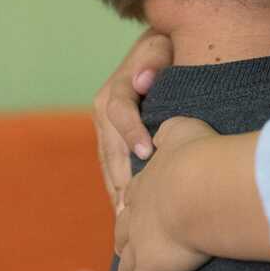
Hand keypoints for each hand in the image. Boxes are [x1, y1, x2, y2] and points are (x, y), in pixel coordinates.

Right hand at [91, 30, 173, 208]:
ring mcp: (106, 131)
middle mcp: (104, 112)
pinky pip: (112, 171)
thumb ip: (153, 61)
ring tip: (127, 223)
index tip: (146, 153)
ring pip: (108, 166)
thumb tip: (143, 80)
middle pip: (110, 149)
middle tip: (134, 208)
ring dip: (117, 193)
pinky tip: (127, 218)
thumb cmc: (165, 49)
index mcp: (115, 89)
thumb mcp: (160, 47)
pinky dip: (119, 193)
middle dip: (121, 178)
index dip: (131, 132)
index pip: (119, 113)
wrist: (158, 51)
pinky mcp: (112, 144)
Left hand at [113, 117, 215, 270]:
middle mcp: (137, 215)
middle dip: (122, 243)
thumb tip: (163, 133)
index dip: (134, 206)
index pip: (136, 197)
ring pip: (128, 265)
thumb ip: (171, 131)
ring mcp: (141, 244)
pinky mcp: (152, 270)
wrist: (196, 185)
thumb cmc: (197, 156)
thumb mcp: (183, 131)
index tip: (130, 211)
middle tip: (119, 252)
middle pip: (125, 233)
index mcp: (146, 184)